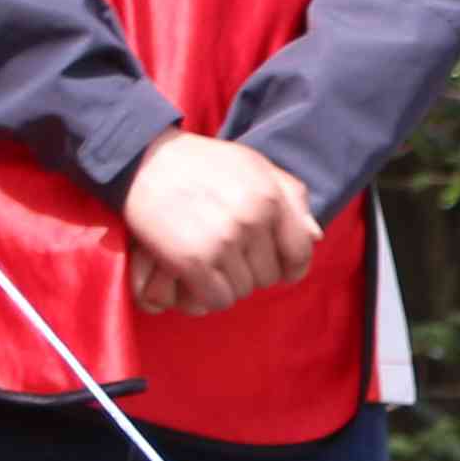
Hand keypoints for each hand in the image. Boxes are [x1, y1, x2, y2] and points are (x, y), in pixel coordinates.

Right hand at [121, 133, 320, 315]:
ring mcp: (223, 242)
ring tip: (209, 258)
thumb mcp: (255, 166)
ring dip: (227, 282)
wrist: (144, 161)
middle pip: (268, 276)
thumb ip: (292, 198)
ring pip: (242, 291)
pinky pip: (217, 300)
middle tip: (227, 251)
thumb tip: (315, 236)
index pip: (300, 253)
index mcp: (271, 198)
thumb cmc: (203, 164)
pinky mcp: (193, 261)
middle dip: (251, 269)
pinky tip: (197, 274)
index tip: (275, 264)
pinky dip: (208, 294)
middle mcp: (251, 221)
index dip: (290, 265)